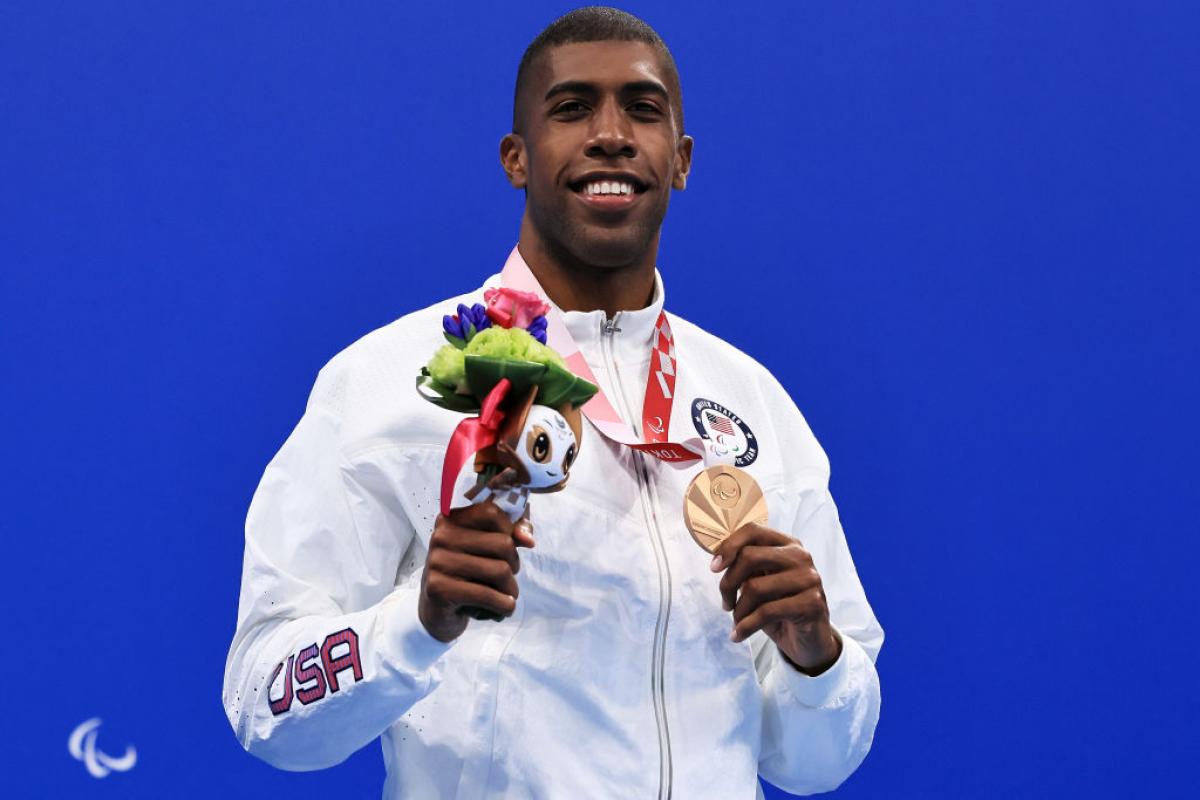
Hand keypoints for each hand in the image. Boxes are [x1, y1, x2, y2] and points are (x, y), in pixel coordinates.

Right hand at [418, 502, 535, 642]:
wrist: (437, 609)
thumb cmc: (467, 574)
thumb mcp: (486, 549)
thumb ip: (512, 534)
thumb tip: (528, 540)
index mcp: (452, 519)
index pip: (492, 513)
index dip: (510, 530)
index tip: (508, 549)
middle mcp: (441, 536)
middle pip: (503, 544)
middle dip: (515, 566)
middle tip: (507, 578)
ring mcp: (438, 561)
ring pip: (500, 571)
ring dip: (511, 590)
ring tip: (506, 596)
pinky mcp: (438, 588)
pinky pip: (487, 595)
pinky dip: (504, 606)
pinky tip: (502, 609)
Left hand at [711, 522, 841, 674]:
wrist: (809, 640)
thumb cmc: (780, 607)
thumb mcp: (761, 583)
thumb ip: (746, 568)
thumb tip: (718, 561)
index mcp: (787, 544)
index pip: (753, 531)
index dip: (729, 546)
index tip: (714, 568)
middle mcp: (800, 556)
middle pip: (750, 557)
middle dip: (728, 583)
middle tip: (726, 604)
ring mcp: (809, 578)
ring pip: (755, 587)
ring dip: (738, 611)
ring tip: (736, 622)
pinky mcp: (812, 603)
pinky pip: (766, 612)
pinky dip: (745, 627)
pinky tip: (738, 635)